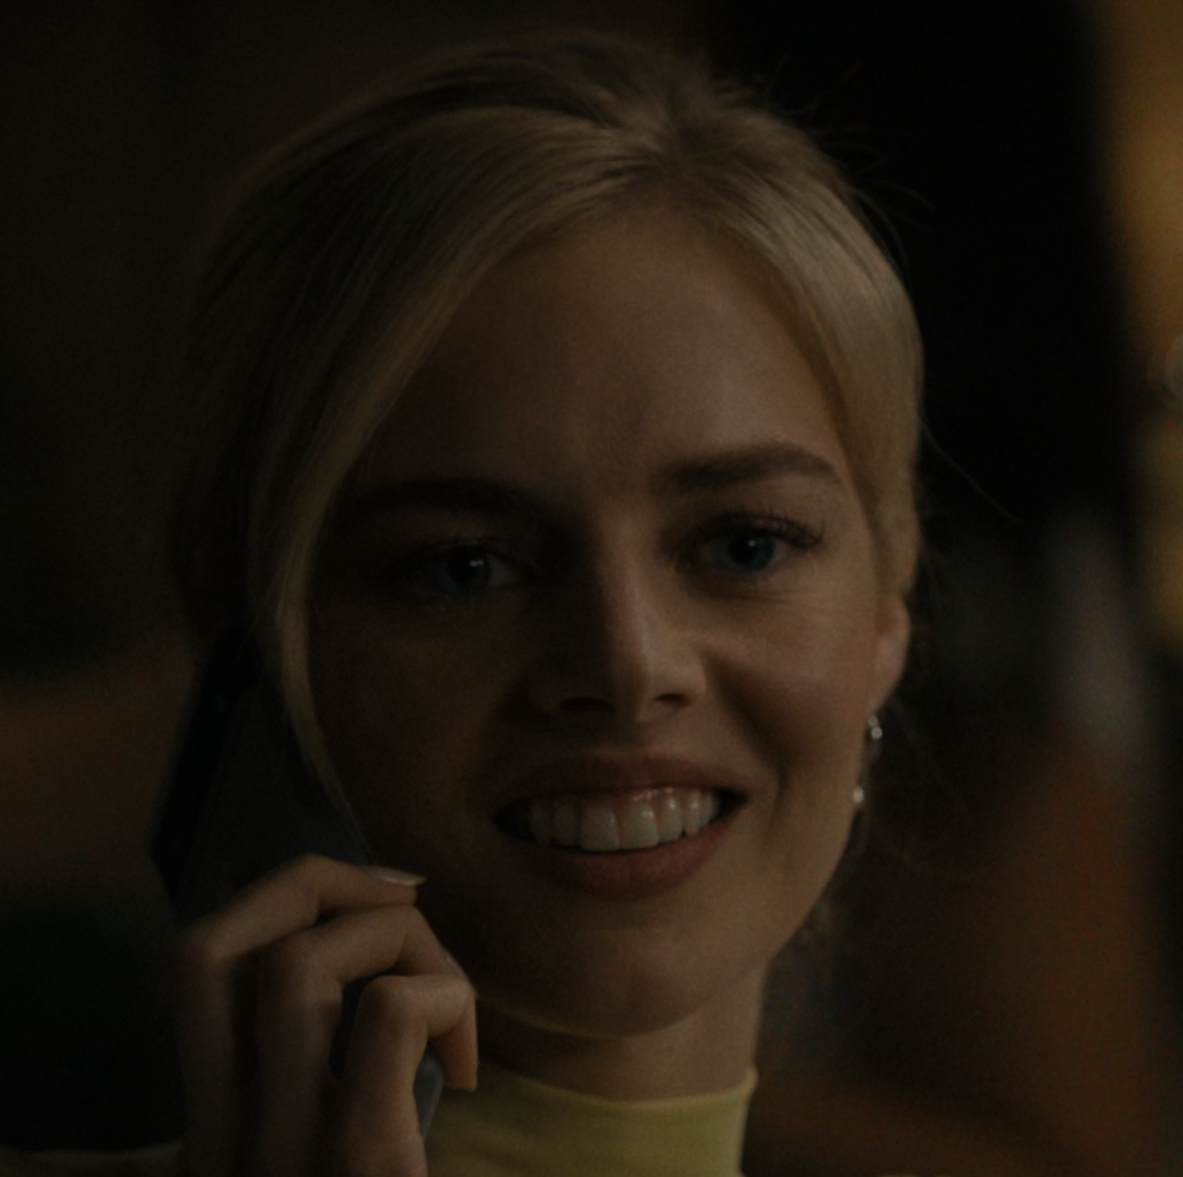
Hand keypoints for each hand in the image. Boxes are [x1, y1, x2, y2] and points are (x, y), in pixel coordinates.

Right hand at [172, 854, 477, 1176]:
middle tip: (402, 899)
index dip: (272, 899)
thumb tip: (350, 950)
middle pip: (206, 943)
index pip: (192, 967)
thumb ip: (301, 1080)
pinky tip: (463, 1060)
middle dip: (313, 881)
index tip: (361, 903)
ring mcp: (278, 1150)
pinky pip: (389, 1013)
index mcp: (206, 1130)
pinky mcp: (363, 1161)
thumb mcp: (305, 1152)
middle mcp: (214, 1138)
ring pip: (296, 961)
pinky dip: (441, 994)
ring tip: (451, 996)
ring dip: (396, 936)